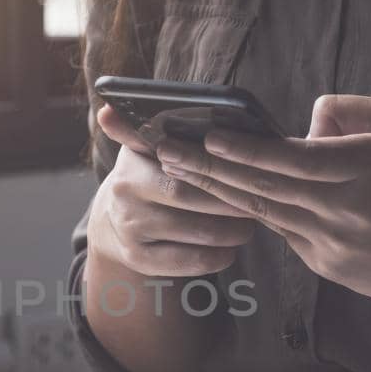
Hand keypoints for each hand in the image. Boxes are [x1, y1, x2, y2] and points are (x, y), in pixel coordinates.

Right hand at [88, 106, 256, 277]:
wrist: (116, 222)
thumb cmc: (150, 175)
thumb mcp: (147, 149)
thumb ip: (151, 127)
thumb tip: (109, 108)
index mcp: (132, 160)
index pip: (180, 160)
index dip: (217, 165)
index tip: (249, 165)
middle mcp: (124, 194)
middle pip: (191, 197)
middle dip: (231, 199)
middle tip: (261, 197)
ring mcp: (129, 229)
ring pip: (197, 233)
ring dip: (232, 230)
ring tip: (252, 224)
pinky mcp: (138, 259)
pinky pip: (190, 262)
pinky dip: (217, 257)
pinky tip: (230, 249)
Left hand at [155, 95, 370, 336]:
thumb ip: (356, 112)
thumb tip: (310, 117)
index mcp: (358, 170)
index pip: (287, 158)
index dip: (242, 149)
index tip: (206, 135)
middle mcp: (338, 209)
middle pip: (259, 186)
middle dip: (204, 166)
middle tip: (161, 148)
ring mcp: (328, 244)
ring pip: (260, 212)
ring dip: (215, 190)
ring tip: (176, 168)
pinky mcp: (325, 267)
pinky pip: (282, 233)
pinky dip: (252, 212)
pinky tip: (221, 195)